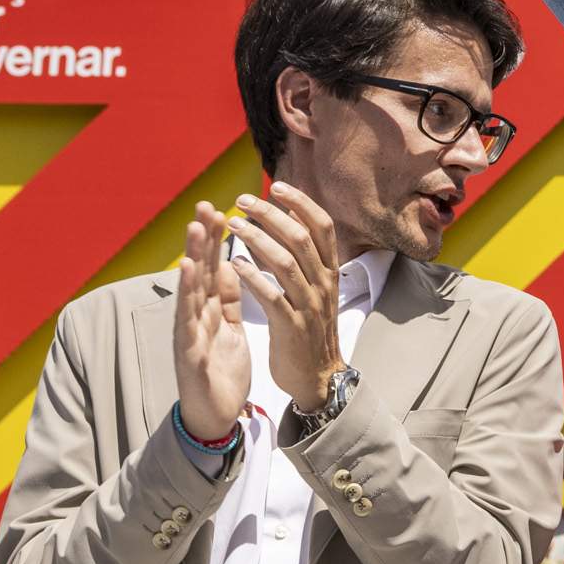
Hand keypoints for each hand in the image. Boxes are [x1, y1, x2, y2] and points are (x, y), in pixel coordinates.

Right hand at [172, 204, 254, 444]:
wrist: (215, 415)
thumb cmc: (220, 370)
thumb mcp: (229, 328)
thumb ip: (227, 299)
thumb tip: (230, 266)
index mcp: (211, 311)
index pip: (215, 270)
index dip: (218, 242)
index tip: (222, 209)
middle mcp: (197, 318)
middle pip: (200, 274)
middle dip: (202, 241)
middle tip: (204, 207)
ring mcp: (190, 335)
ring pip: (191, 293)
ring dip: (192, 261)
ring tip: (194, 232)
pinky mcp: (190, 355)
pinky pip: (189, 324)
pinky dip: (188, 300)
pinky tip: (187, 278)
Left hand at [234, 183, 344, 410]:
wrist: (317, 377)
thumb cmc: (311, 329)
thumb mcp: (317, 290)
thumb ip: (305, 259)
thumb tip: (287, 221)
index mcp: (330, 272)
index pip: (322, 226)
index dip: (301, 203)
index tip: (276, 186)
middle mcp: (324, 284)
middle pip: (301, 238)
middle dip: (271, 214)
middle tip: (243, 200)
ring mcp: (310, 305)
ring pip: (286, 262)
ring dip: (257, 239)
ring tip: (232, 225)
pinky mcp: (292, 327)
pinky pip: (272, 296)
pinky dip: (253, 276)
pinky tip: (233, 263)